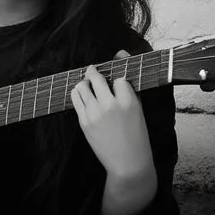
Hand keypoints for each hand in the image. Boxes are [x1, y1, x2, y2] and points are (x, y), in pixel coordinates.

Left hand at [70, 50, 153, 179]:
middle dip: (94, 72)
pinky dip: (78, 93)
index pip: (118, 77)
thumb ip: (129, 84)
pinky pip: (76, 99)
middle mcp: (110, 105)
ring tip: (88, 85)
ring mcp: (95, 113)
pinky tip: (82, 94)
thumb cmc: (136, 136)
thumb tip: (121, 52)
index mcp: (128, 101)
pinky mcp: (84, 122)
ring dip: (85, 83)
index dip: (117, 79)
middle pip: (97, 77)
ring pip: (83, 86)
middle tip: (93, 71)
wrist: (127, 162)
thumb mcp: (138, 109)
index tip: (116, 82)